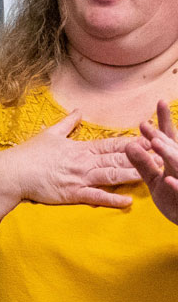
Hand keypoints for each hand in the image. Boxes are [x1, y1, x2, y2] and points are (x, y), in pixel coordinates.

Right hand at [3, 108, 139, 207]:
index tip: (149, 140)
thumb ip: (68, 123)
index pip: (110, 144)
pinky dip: (112, 199)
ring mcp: (79, 178)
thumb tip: (80, 110)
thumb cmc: (30, 153)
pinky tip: (128, 201)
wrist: (14, 172)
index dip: (132, 142)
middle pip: (117, 159)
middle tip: (160, 156)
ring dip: (132, 175)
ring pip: (111, 176)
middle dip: (140, 158)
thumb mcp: (50, 133)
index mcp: (80, 148)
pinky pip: (96, 197)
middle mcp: (83, 162)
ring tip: (152, 175)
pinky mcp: (73, 194)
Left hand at [126, 100, 177, 224]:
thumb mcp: (154, 181)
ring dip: (169, 154)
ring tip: (154, 143)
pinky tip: (167, 179)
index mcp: (174, 162)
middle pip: (173, 149)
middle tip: (146, 126)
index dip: (165, 121)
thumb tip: (128, 144)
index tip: (160, 101)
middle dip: (161, 137)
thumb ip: (142, 164)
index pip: (169, 138)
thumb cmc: (173, 200)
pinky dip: (177, 186)